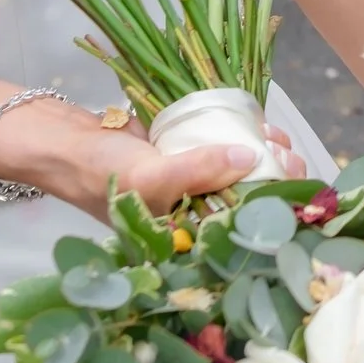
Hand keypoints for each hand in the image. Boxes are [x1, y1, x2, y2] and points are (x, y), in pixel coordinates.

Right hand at [0, 99, 314, 221]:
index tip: (293, 186)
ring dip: (265, 155)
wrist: (69, 143)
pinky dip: (245, 138)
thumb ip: (198, 169)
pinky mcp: (191, 156)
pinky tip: (263, 127)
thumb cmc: (104, 172)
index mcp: (187, 235)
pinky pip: (226, 149)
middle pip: (247, 199)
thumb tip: (248, 156)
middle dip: (275, 177)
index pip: (240, 230)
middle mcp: (194, 214)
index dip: (271, 209)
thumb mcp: (151, 177)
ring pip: (241, 171)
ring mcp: (193, 183)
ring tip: (280, 139)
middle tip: (289, 155)